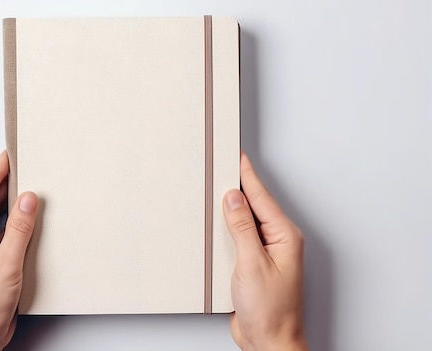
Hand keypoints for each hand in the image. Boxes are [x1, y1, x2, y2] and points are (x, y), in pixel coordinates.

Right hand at [223, 153, 307, 350]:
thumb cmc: (270, 310)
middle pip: (255, 205)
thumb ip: (242, 229)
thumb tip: (234, 199)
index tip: (235, 156)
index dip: (246, 175)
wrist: (269, 341)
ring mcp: (266, 252)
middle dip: (239, 185)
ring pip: (246, 220)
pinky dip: (228, 227)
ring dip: (232, 207)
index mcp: (284, 236)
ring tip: (218, 187)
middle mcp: (277, 241)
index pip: (261, 197)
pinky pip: (240, 237)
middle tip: (223, 164)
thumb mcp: (252, 264)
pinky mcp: (254, 263)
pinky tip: (219, 222)